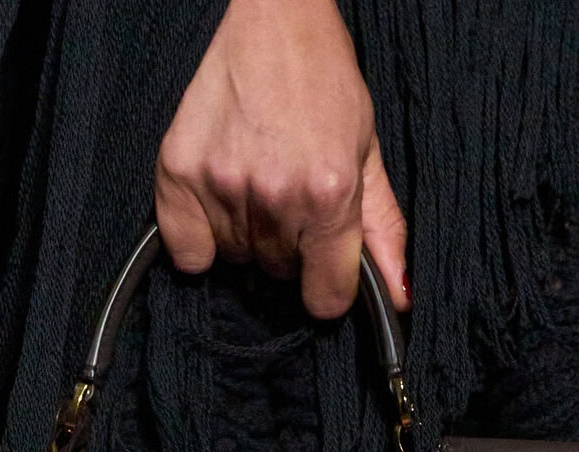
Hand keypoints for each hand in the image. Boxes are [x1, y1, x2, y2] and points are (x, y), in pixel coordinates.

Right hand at [155, 0, 408, 318]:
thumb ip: (382, 232)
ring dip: (245, 234)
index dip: (327, 285)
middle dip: (287, 245)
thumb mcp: (367, 154)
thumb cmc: (325, 83)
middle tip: (288, 192)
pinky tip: (218, 202)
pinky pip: (186, 251)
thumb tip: (399, 297)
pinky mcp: (179, 171)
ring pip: (236, 259)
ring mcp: (223, 185)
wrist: (275, 21)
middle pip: (278, 273)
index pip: (324, 297)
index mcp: (329, 194)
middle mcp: (276, 196)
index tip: (323, 265)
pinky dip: (198, 238)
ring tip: (256, 181)